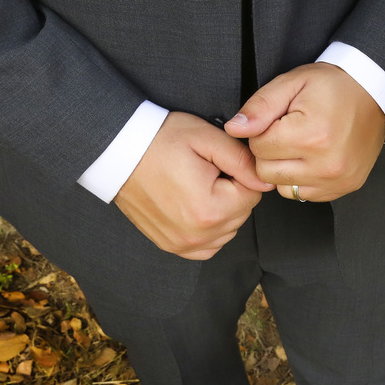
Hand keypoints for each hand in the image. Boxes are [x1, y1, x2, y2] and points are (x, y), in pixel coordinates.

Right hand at [113, 111, 273, 259]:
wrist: (118, 151)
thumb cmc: (160, 140)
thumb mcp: (207, 138)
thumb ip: (243, 160)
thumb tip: (266, 182)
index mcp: (210, 209)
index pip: (253, 194)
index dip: (239, 172)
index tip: (217, 161)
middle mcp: (197, 235)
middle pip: (241, 214)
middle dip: (231, 191)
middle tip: (203, 171)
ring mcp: (182, 245)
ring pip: (228, 230)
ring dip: (221, 210)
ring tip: (195, 185)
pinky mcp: (171, 246)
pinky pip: (208, 246)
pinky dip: (209, 229)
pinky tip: (195, 206)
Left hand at [225, 63, 384, 201]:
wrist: (374, 92)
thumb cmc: (334, 86)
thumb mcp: (292, 83)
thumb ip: (259, 107)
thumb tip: (235, 129)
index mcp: (311, 136)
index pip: (258, 148)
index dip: (262, 131)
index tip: (279, 120)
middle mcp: (326, 164)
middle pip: (267, 172)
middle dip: (270, 152)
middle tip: (287, 132)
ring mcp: (337, 179)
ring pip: (283, 187)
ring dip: (284, 169)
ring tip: (301, 146)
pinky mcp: (344, 187)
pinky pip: (304, 193)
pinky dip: (302, 178)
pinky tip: (313, 158)